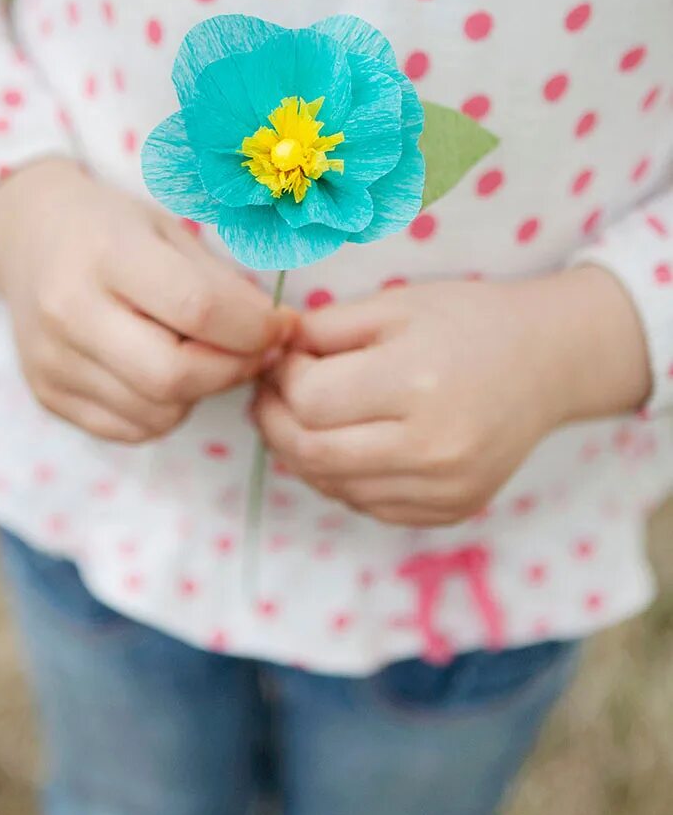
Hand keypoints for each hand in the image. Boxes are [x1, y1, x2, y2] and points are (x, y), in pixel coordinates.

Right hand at [0, 158, 292, 442]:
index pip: (198, 309)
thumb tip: (278, 336)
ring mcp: (53, 361)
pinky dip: (166, 410)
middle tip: (254, 353)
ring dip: (200, 393)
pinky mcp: (49, 396)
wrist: (28, 240)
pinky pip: (134, 429)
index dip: (255, 329)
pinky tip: (164, 373)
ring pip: (159, 412)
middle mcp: (70, 311)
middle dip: (232, 371)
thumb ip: (222, 286)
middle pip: (174, 376)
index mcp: (106, 253)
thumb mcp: (170, 231)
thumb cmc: (113, 230)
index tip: (281, 326)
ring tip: (201, 355)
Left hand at [254, 270, 650, 525]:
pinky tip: (347, 445)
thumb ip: (324, 329)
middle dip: (274, 422)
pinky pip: (367, 505)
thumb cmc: (469, 322)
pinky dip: (341, 478)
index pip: (310, 401)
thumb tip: (268, 355)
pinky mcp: (449, 510)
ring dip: (302, 453)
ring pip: (333, 486)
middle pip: (311, 453)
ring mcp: (443, 488)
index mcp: (418, 383)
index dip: (282, 379)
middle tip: (271, 396)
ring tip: (306, 417)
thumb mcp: (396, 304)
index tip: (286, 360)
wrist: (547, 363)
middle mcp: (432, 447)